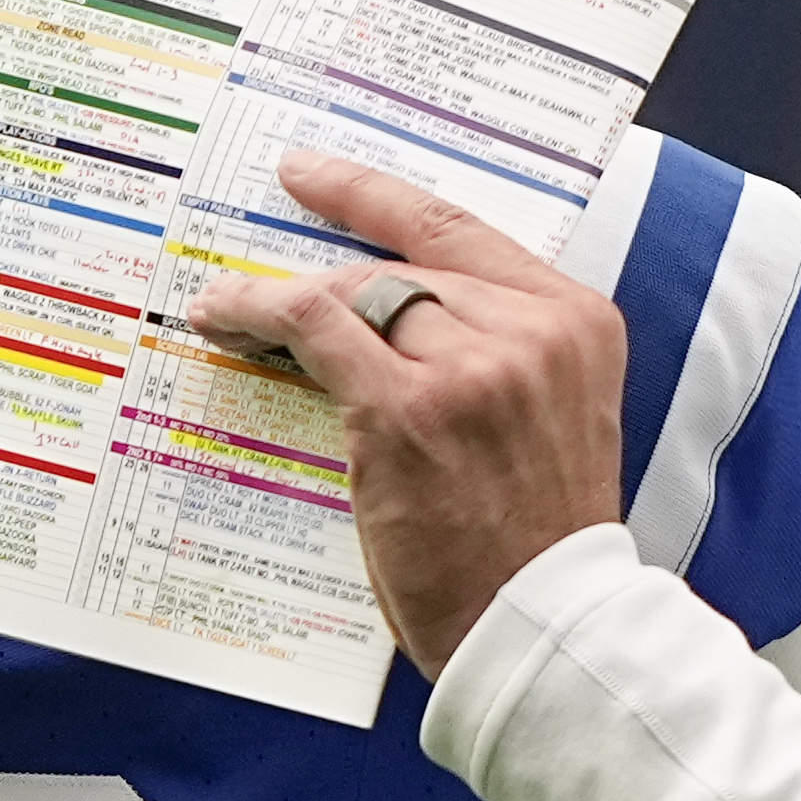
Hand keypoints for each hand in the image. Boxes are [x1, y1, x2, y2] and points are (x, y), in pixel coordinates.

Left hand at [183, 153, 630, 674]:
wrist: (543, 626)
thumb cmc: (534, 539)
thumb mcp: (551, 417)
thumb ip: (494, 352)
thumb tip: (383, 312)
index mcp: (576, 322)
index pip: (460, 230)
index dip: (372, 196)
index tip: (312, 174)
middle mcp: (530, 331)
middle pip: (397, 267)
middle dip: (322, 281)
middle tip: (256, 287)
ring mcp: (471, 368)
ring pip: (349, 293)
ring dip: (278, 299)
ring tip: (227, 307)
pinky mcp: (408, 411)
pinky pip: (315, 331)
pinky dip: (258, 315)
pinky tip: (225, 319)